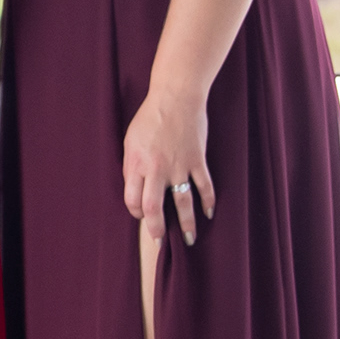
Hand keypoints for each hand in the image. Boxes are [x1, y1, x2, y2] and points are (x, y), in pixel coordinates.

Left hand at [122, 87, 211, 247]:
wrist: (175, 97)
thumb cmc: (150, 118)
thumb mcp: (130, 141)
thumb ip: (132, 166)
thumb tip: (135, 188)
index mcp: (137, 164)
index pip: (132, 199)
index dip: (136, 211)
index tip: (141, 214)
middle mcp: (157, 169)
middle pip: (154, 207)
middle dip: (157, 229)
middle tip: (161, 242)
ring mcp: (179, 166)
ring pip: (183, 202)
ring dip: (187, 223)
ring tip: (189, 239)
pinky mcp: (197, 160)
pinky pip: (205, 186)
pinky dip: (208, 201)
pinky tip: (208, 213)